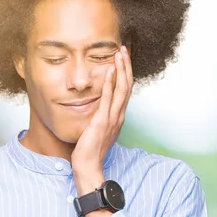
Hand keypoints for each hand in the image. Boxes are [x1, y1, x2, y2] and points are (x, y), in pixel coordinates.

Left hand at [71, 45, 132, 194]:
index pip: (125, 90)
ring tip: (119, 53)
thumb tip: (97, 106)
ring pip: (122, 89)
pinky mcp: (102, 121)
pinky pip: (108, 99)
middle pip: (127, 85)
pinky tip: (109, 70)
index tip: (123, 58)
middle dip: (126, 66)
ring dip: (121, 69)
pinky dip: (110, 83)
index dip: (126, 73)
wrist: (88, 166)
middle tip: (124, 49)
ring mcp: (112, 118)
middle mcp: (119, 115)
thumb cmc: (90, 150)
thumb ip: (101, 116)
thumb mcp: (98, 129)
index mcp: (118, 116)